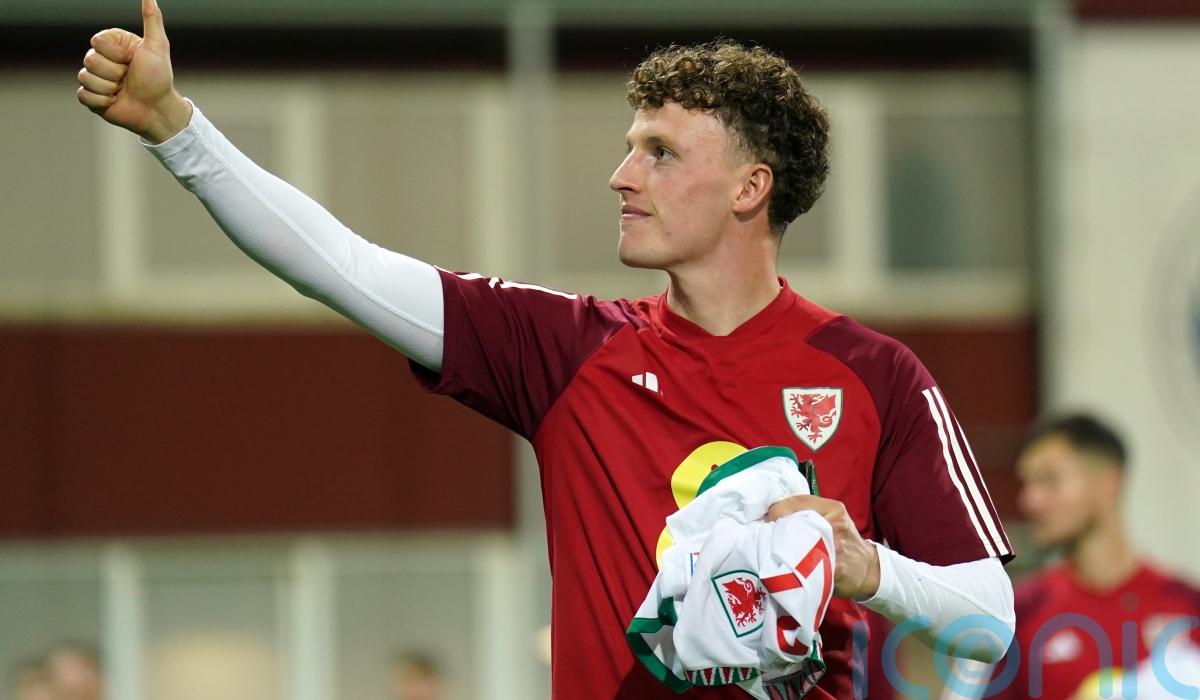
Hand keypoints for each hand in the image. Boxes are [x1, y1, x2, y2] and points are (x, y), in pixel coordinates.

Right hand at [76, 0, 191, 142]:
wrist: (158, 110)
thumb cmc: (159, 78)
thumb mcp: (157, 46)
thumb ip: (152, 19)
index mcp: (113, 45)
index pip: (96, 42)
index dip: (116, 54)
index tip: (133, 61)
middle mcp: (102, 59)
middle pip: (89, 60)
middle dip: (114, 73)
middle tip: (128, 79)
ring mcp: (95, 78)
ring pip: (85, 77)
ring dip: (109, 88)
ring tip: (123, 91)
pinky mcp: (91, 97)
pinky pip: (83, 95)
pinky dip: (101, 101)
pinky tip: (115, 101)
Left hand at [766, 494, 880, 600]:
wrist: (868, 570)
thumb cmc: (843, 541)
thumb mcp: (832, 518)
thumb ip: (808, 510)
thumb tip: (773, 511)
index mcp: (834, 509)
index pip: (795, 502)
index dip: (775, 512)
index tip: (766, 522)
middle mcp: (835, 524)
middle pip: (794, 522)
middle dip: (775, 530)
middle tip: (765, 538)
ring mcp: (836, 546)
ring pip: (796, 545)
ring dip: (780, 549)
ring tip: (772, 553)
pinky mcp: (834, 569)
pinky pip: (806, 566)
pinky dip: (792, 568)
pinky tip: (786, 569)